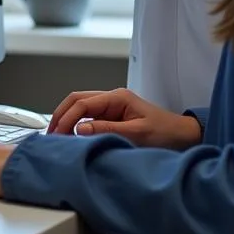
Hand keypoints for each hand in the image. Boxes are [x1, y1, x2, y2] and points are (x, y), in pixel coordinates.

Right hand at [48, 88, 202, 149]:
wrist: (183, 136)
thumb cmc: (165, 133)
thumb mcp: (137, 133)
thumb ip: (107, 129)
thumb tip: (79, 128)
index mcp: (117, 97)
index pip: (82, 103)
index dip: (66, 117)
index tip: (56, 134)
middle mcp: (112, 98)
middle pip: (77, 100)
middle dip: (61, 114)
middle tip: (50, 135)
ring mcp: (112, 106)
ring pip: (81, 107)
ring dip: (67, 119)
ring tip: (56, 136)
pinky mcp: (113, 116)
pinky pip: (89, 117)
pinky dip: (76, 124)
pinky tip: (71, 136)